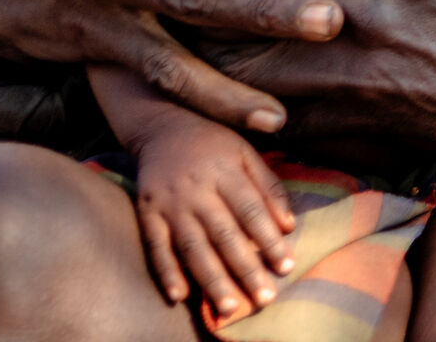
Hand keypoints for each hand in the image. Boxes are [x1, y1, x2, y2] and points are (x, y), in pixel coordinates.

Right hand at [127, 109, 298, 321]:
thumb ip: (269, 186)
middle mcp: (196, 189)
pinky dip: (167, 272)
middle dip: (245, 269)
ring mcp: (169, 203)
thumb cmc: (213, 143)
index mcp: (225, 171)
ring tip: (229, 307)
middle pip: (224, 235)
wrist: (161, 128)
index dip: (270, 240)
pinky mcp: (146, 214)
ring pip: (192, 247)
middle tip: (264, 298)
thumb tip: (289, 225)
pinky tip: (180, 296)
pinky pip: (156, 247)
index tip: (287, 266)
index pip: (251, 211)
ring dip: (211, 279)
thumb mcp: (246, 153)